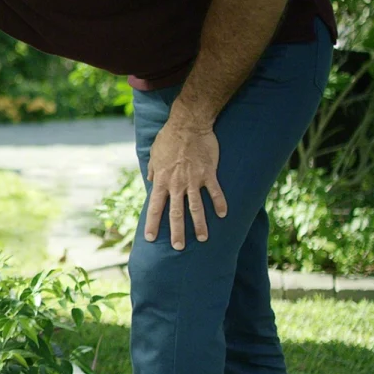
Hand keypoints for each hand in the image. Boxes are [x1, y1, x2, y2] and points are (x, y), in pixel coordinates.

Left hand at [144, 123, 227, 249]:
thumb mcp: (154, 154)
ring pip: (196, 207)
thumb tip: (150, 179)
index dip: (152, 223)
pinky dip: (220, 204)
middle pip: (176, 213)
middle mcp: (176, 184)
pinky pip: (215, 192)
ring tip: (202, 239)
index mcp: (161, 180)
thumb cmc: (168, 138)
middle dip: (177, 232)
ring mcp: (193, 180)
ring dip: (200, 225)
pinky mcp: (208, 174)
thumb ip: (152, 169)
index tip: (150, 238)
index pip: (154, 207)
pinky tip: (223, 215)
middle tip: (178, 248)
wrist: (188, 125)